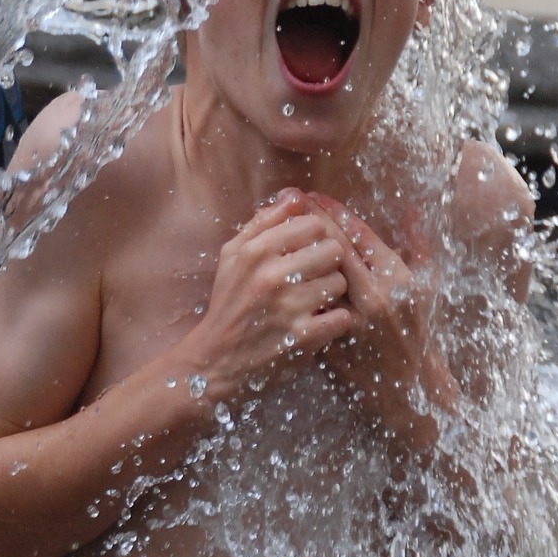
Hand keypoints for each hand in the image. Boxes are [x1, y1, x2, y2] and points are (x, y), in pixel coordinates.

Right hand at [182, 190, 353, 403]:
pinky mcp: (303, 337)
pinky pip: (342, 316)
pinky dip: (336, 321)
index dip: (316, 237)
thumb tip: (295, 195)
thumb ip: (264, 222)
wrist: (214, 361)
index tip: (306, 253)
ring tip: (315, 301)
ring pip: (340, 282)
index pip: (313, 224)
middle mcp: (272, 275)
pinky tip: (319, 322)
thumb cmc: (229, 303)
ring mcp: (289, 307)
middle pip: (333, 250)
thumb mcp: (233, 256)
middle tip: (314, 278)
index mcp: (255, 250)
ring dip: (333, 294)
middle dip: (328, 264)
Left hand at [306, 194, 458, 452]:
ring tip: (280, 229)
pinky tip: (282, 267)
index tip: (315, 195)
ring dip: (296, 249)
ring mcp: (350, 319)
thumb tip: (411, 210)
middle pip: (331, 248)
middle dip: (309, 222)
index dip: (334, 211)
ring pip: (314, 275)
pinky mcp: (332, 339)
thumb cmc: (421, 330)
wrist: (411, 385)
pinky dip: (295, 282)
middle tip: (291, 202)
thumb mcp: (429, 285)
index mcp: (396, 278)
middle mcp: (373, 296)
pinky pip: (308, 305)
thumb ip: (419, 244)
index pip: (358, 233)